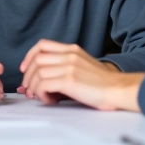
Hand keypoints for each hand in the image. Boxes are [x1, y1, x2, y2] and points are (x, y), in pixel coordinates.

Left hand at [18, 39, 144, 110]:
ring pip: (37, 73)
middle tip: (29, 90)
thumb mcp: (82, 66)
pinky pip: (43, 85)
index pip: (42, 45)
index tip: (25, 69)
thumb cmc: (102, 84)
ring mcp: (69, 66)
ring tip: (41, 96)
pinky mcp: (69, 80)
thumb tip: (41, 79)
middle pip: (36, 59)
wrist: (118, 90)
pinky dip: (41, 94)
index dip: (29, 56)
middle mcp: (69, 55)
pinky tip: (50, 100)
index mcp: (72, 50)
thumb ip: (64, 67)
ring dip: (34, 87)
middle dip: (28, 76)